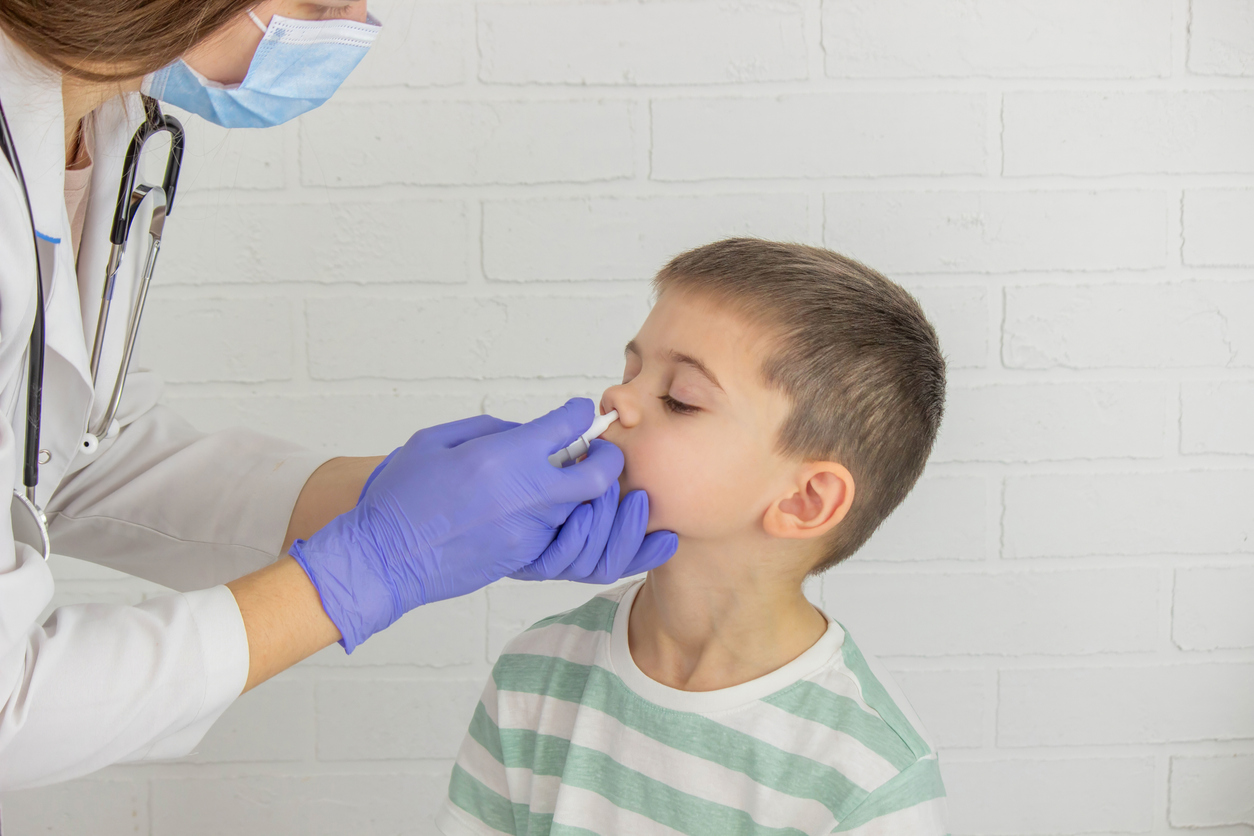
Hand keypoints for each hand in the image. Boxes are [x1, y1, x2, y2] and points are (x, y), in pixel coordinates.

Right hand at [290, 399, 676, 650]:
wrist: (381, 558)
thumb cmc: (399, 496)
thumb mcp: (438, 440)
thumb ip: (492, 430)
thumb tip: (532, 432)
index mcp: (501, 457)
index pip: (567, 425)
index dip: (580, 413)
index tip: (581, 412)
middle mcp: (523, 495)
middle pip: (599, 473)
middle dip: (610, 459)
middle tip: (603, 453)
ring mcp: (529, 534)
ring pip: (593, 513)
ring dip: (606, 498)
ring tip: (611, 489)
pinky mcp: (527, 563)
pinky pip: (582, 553)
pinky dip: (611, 541)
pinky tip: (651, 539)